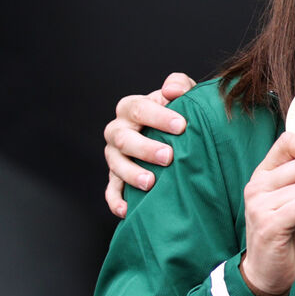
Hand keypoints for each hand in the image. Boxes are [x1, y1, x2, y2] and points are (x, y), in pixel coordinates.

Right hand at [103, 72, 195, 216]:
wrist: (173, 133)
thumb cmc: (178, 111)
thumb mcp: (182, 94)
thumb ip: (179, 85)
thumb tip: (173, 90)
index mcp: (132, 108)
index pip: (138, 108)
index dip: (158, 116)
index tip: (181, 125)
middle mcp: (118, 131)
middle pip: (123, 138)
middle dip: (145, 148)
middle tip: (168, 156)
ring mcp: (114, 155)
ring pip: (115, 164)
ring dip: (131, 174)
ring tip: (151, 182)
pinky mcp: (115, 177)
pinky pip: (111, 190)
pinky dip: (116, 200)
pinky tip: (127, 210)